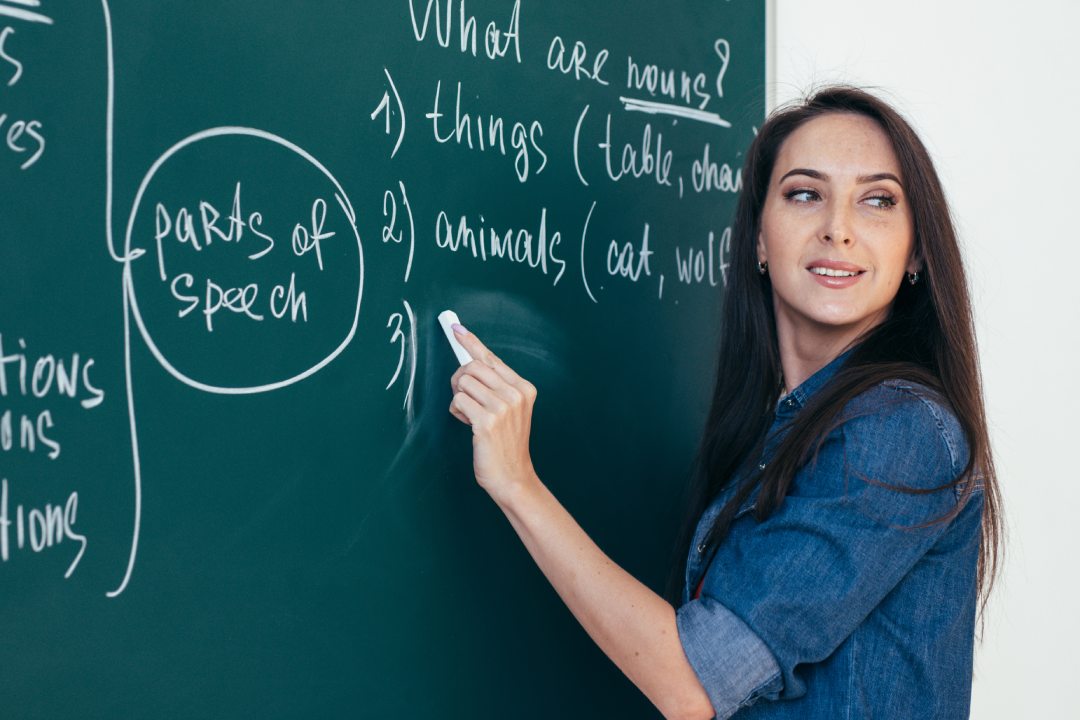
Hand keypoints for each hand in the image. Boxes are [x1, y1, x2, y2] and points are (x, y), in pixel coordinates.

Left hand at [448, 324, 537, 503]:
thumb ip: (494, 386)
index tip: (456, 329)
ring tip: (470, 415)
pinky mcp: (486, 421)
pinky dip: (457, 411)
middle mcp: (515, 394)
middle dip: (459, 379)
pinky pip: (458, 400)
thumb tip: (469, 362)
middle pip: (473, 367)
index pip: (492, 358)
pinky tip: (467, 424)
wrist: (513, 476)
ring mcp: (502, 407)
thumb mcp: (509, 410)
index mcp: (524, 388)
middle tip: (463, 397)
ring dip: (459, 398)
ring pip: (463, 383)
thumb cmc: (506, 444)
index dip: (472, 342)